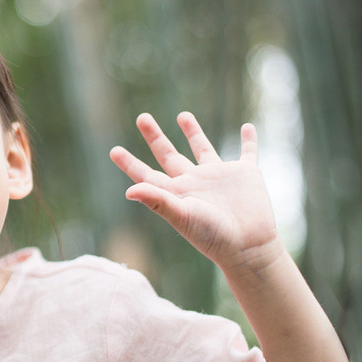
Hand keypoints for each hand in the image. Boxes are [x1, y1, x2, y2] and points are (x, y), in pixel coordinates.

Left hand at [109, 112, 281, 271]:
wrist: (247, 246)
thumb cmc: (212, 235)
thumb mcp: (181, 215)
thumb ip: (156, 201)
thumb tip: (128, 191)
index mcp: (176, 192)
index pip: (147, 174)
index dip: (130, 163)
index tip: (113, 150)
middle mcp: (194, 182)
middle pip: (169, 155)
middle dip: (155, 137)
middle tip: (142, 118)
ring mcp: (219, 177)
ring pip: (203, 148)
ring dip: (193, 132)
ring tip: (182, 115)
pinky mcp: (245, 174)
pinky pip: (247, 152)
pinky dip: (248, 140)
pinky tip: (246, 128)